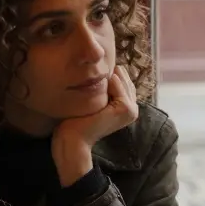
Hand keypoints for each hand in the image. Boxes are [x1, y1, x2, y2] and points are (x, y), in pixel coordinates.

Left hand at [51, 66, 139, 184]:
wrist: (72, 138)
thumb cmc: (76, 120)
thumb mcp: (91, 99)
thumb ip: (101, 86)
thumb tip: (102, 67)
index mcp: (126, 106)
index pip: (122, 79)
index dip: (107, 74)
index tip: (91, 76)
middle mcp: (132, 108)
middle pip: (123, 77)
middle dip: (108, 73)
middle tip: (90, 79)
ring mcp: (131, 110)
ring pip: (121, 79)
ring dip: (105, 78)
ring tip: (90, 87)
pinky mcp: (126, 109)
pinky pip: (119, 84)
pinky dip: (106, 83)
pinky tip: (96, 90)